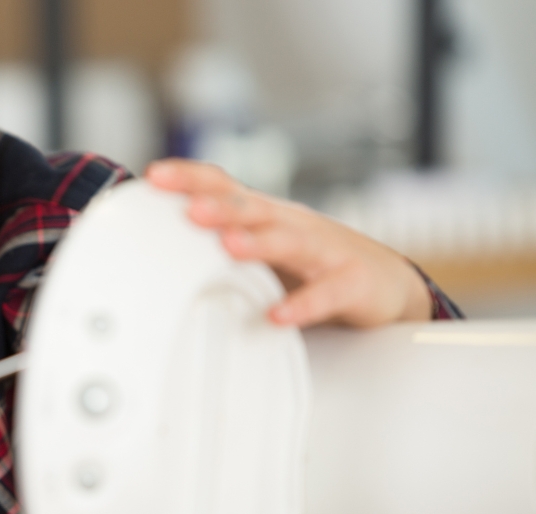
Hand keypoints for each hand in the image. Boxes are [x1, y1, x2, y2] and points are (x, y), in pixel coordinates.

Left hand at [146, 159, 431, 327]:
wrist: (384, 281)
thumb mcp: (260, 244)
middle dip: (221, 207)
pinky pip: (326, 294)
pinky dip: (303, 305)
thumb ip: (216, 241)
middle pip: (254, 208)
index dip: (191, 177)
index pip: (225, 185)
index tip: (154, 176)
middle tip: (189, 210)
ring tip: (230, 247)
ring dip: (259, 243)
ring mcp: (324, 250)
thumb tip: (152, 244)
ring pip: (290, 241)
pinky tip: (279, 315)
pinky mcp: (352, 283)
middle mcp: (291, 223)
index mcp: (264, 213)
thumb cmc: (310, 261)